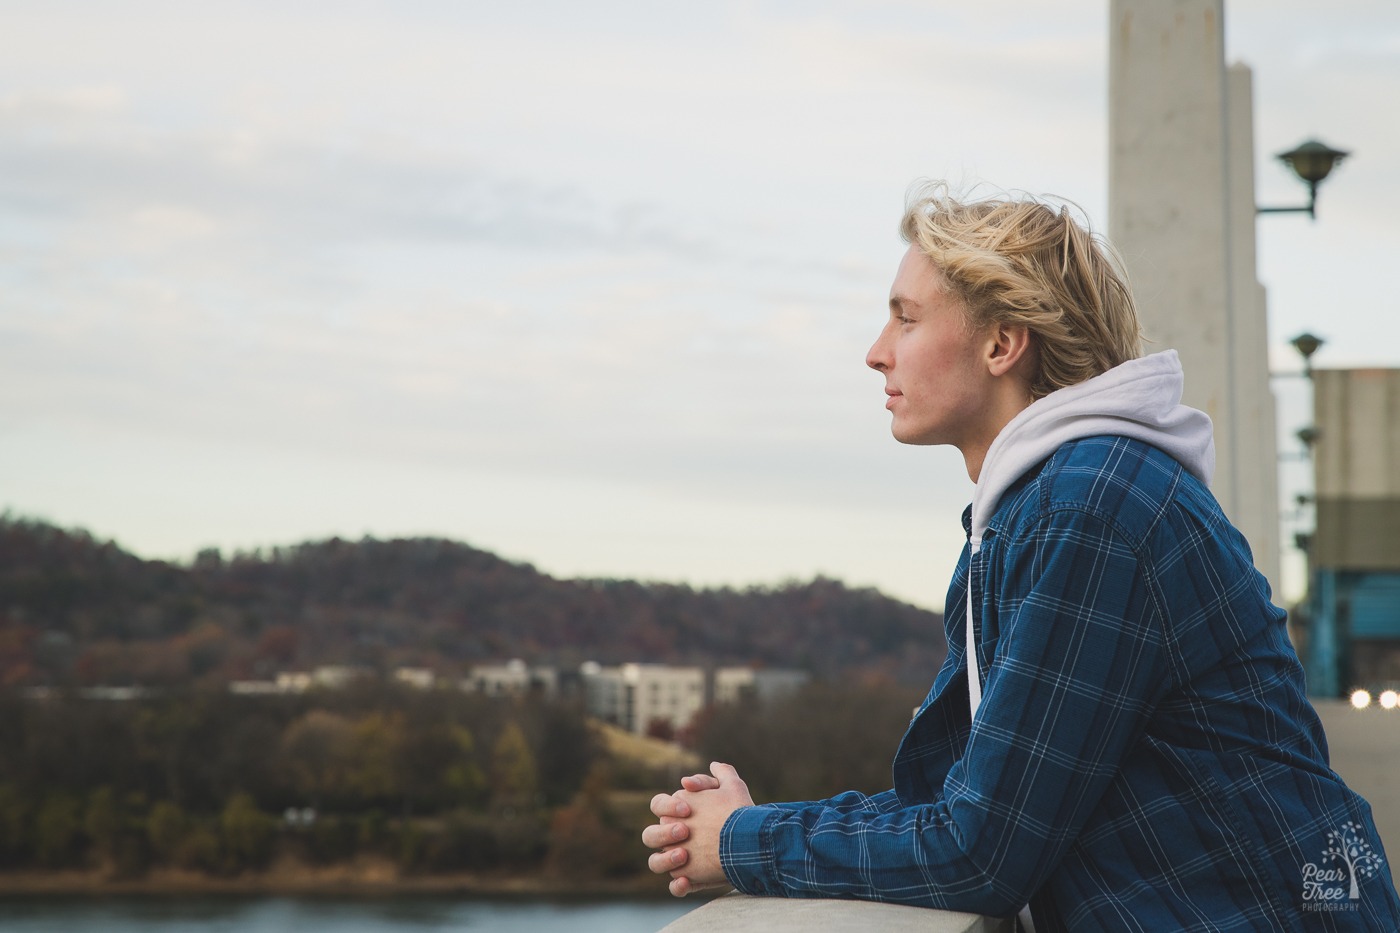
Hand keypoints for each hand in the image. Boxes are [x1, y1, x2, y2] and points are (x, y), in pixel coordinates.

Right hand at [641, 762, 753, 895]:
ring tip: (684, 854)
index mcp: (678, 814)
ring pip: (655, 862)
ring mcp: (680, 859)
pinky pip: (676, 886)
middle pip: (650, 835)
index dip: (666, 806)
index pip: (657, 805)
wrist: (756, 844)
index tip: (688, 810)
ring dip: (665, 859)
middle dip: (663, 833)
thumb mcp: (735, 792)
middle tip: (685, 832)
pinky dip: (678, 886)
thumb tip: (712, 765)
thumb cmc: (741, 815)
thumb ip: (723, 775)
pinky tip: (687, 881)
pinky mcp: (692, 880)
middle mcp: (674, 837)